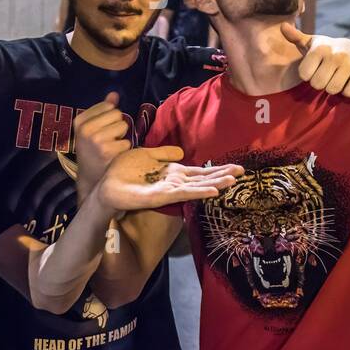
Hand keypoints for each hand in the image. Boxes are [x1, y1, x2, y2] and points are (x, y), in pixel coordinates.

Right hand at [74, 93, 130, 199]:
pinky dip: (124, 150)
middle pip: (117, 114)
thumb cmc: (93, 152)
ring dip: (121, 138)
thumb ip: (103, 110)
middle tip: (107, 142)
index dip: (109, 119)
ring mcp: (96, 140)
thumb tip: (114, 94)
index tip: (100, 132)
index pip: (108, 106)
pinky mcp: (108, 151)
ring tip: (110, 149)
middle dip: (116, 127)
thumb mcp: (91, 129)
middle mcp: (86, 129)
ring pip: (124, 126)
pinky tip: (113, 158)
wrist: (90, 181)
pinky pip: (127, 142)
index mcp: (79, 121)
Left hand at [95, 145, 241, 214]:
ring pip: (197, 187)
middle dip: (221, 176)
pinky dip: (198, 192)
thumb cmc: (123, 171)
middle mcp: (174, 183)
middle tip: (242, 172)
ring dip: (214, 184)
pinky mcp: (162, 197)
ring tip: (232, 181)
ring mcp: (169, 191)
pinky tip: (212, 191)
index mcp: (172, 173)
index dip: (216, 170)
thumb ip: (164, 153)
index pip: (198, 172)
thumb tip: (182, 152)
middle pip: (203, 179)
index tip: (235, 167)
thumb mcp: (146, 155)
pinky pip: (183, 194)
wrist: (107, 186)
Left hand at [282, 24, 349, 96]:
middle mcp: (335, 54)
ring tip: (335, 78)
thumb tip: (282, 26)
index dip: (308, 75)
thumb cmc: (326, 50)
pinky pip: (349, 93)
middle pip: (318, 84)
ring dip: (332, 88)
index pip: (304, 75)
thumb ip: (295, 37)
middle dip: (320, 83)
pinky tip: (346, 82)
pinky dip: (346, 91)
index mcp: (320, 48)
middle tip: (325, 75)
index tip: (314, 68)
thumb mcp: (310, 43)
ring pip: (333, 89)